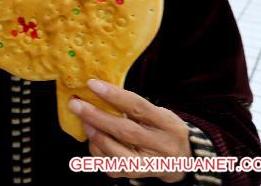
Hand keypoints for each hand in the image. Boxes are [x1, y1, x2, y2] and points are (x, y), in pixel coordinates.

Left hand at [69, 79, 191, 182]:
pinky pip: (113, 167)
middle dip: (96, 117)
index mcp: (167, 123)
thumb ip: (134, 106)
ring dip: (96, 136)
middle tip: (76, 104)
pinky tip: (93, 140)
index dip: (114, 95)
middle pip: (126, 131)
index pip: (138, 107)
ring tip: (84, 122)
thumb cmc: (162, 129)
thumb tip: (98, 91)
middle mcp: (162, 145)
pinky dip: (98, 152)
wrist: (184, 159)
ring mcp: (151, 164)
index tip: (92, 84)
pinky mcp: (139, 175)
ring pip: (118, 154)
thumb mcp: (158, 113)